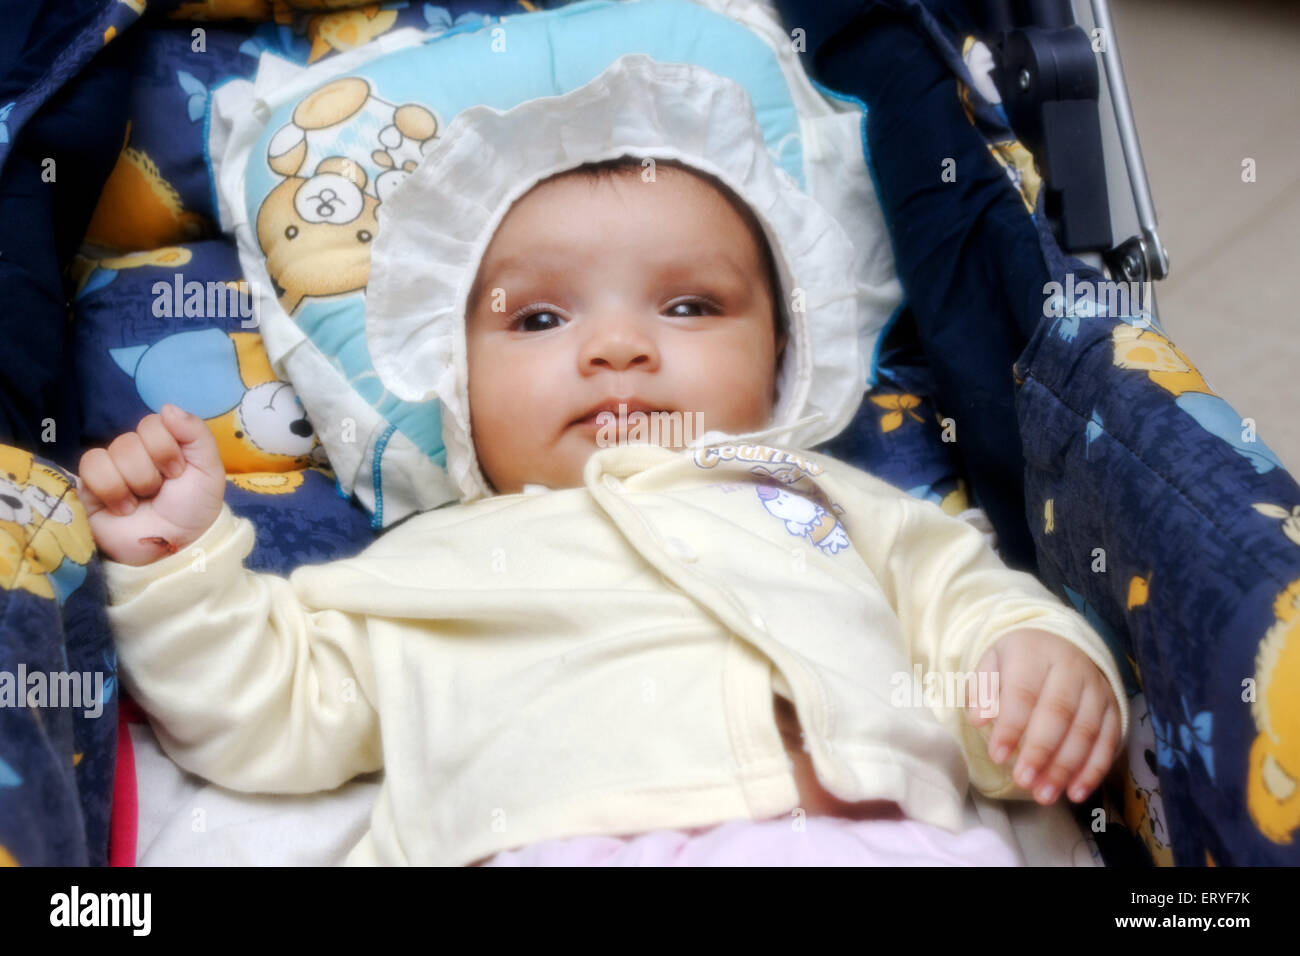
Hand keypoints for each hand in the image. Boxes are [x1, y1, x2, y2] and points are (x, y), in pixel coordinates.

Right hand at [77, 404, 226, 566]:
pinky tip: (123, 507)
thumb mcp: (208, 470)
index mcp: (163, 442)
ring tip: (141, 502)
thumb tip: (167, 407)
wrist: (173, 546)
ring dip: (134, 483)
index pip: (153, 422)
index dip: (166, 449)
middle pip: (131, 440)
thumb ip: (196, 433)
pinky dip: (112, 489)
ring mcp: (111, 467)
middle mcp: (135, 451)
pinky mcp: (88, 485)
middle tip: (159, 491)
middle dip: (151, 472)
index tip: (178, 472)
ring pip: (113, 453)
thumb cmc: (193, 508)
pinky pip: (91, 467)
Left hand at [967, 628, 1121, 804]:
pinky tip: (1076, 793)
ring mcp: (1097, 689)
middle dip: (1040, 752)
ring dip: (1066, 768)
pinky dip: (1093, 771)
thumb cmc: (1020, 660)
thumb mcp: (993, 661)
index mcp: (1034, 653)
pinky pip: (1108, 742)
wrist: (1062, 642)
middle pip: (1058, 713)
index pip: (1023, 693)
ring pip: (1085, 731)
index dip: (1011, 727)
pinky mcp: (1114, 708)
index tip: (997, 756)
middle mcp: (1071, 669)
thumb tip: (978, 719)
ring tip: (1044, 794)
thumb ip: (982, 688)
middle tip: (1023, 781)